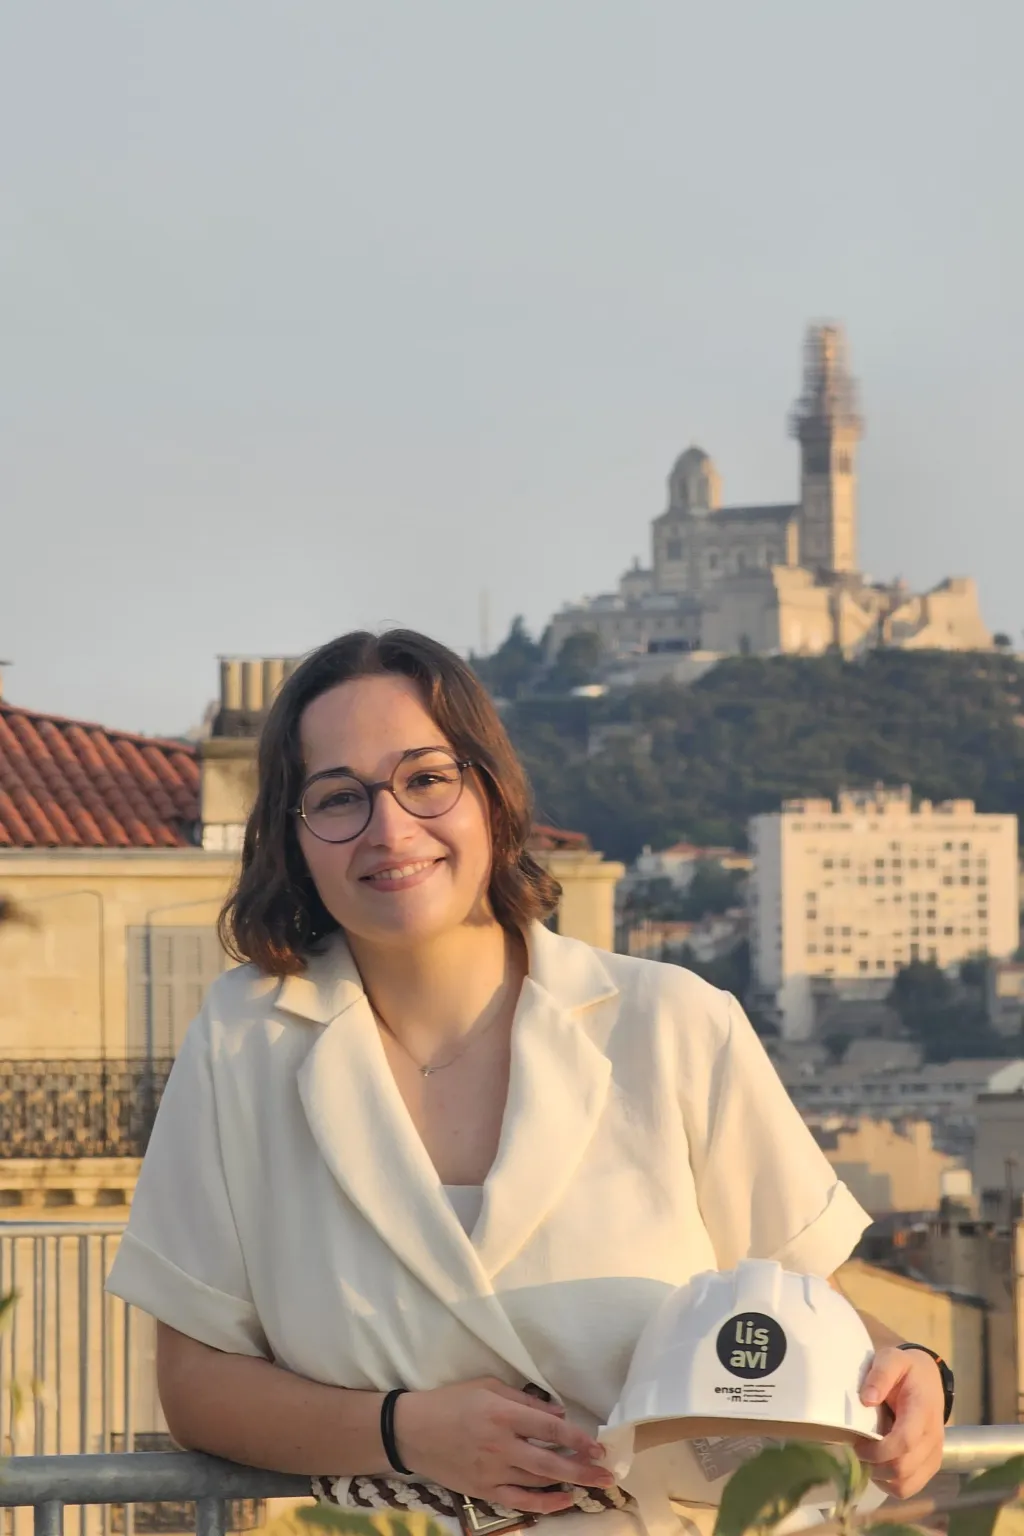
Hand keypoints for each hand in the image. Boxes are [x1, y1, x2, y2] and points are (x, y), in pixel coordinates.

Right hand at [394, 1377, 613, 1514]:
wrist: (412, 1431)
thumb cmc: (451, 1401)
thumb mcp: (487, 1386)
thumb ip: (524, 1401)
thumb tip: (557, 1415)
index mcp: (502, 1414)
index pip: (550, 1429)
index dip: (577, 1439)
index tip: (598, 1445)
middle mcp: (501, 1445)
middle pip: (550, 1461)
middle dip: (582, 1468)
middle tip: (607, 1473)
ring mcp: (492, 1471)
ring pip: (538, 1481)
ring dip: (568, 1483)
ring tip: (590, 1483)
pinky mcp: (483, 1490)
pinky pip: (519, 1501)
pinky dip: (543, 1503)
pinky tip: (562, 1500)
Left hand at [855, 1346, 944, 1498]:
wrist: (929, 1379)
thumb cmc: (906, 1369)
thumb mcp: (891, 1359)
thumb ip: (880, 1375)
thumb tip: (867, 1400)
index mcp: (922, 1411)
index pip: (905, 1441)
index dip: (879, 1450)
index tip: (857, 1444)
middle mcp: (933, 1437)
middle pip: (903, 1468)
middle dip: (875, 1464)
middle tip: (859, 1449)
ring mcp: (934, 1454)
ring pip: (906, 1484)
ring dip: (882, 1477)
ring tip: (869, 1458)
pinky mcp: (931, 1464)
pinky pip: (911, 1487)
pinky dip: (892, 1483)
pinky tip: (880, 1466)